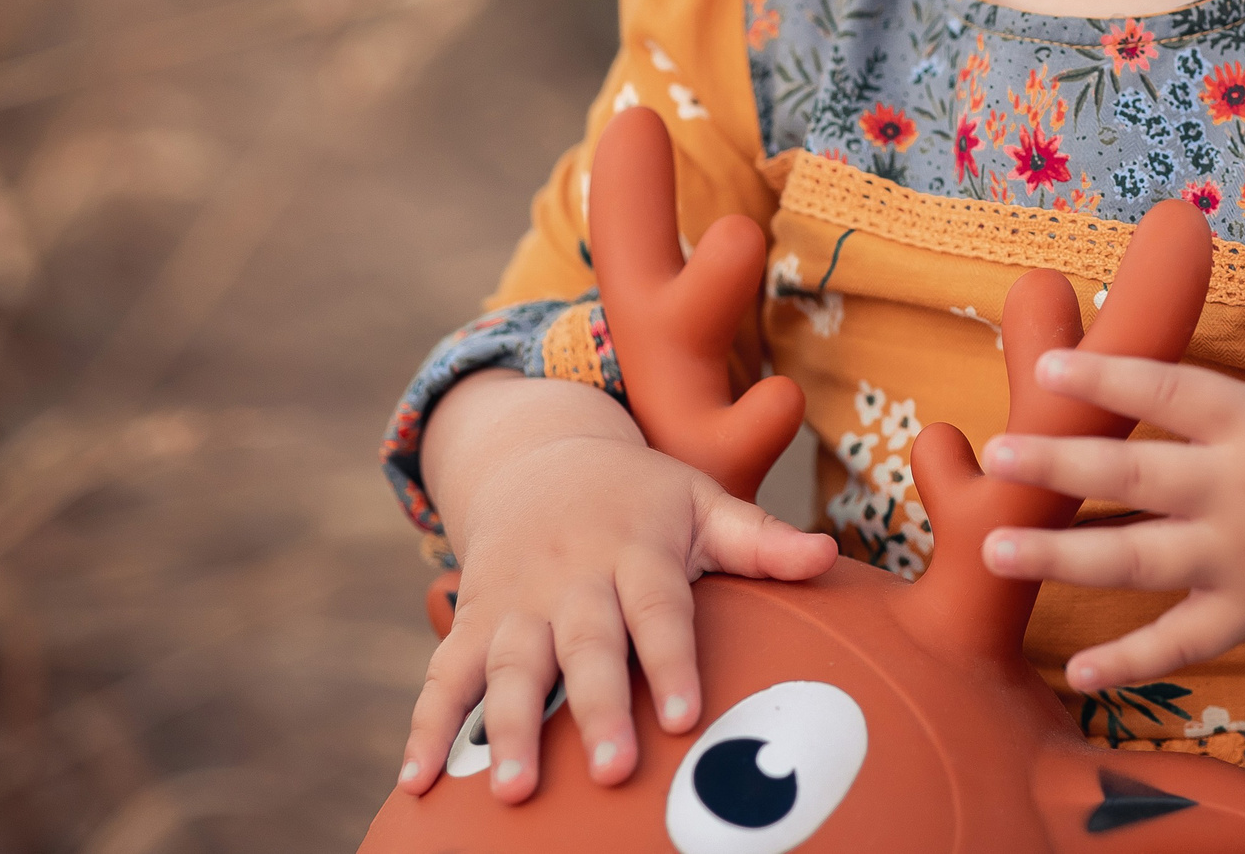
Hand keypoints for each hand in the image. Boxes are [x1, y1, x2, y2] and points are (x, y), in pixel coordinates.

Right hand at [397, 386, 836, 802]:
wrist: (539, 454)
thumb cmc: (642, 497)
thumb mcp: (701, 501)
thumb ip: (760, 539)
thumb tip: (829, 555)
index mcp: (636, 551)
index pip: (658, 609)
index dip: (671, 660)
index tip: (686, 716)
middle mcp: (573, 579)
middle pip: (586, 647)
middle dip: (597, 708)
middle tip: (612, 771)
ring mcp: (517, 603)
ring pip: (509, 666)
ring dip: (508, 728)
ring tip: (513, 790)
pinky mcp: (473, 622)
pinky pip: (443, 676)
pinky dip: (427, 728)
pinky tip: (415, 784)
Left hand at [977, 243, 1244, 691]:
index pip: (1170, 393)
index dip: (1109, 379)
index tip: (1048, 368)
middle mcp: (1241, 493)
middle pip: (1135, 478)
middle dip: (1060, 467)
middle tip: (996, 458)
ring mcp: (1243, 561)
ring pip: (1139, 563)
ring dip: (1063, 559)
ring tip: (994, 551)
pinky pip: (1183, 644)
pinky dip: (1131, 662)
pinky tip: (1074, 673)